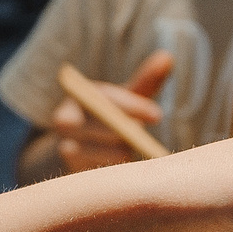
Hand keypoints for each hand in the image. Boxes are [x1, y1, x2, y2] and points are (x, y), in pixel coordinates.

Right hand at [47, 50, 173, 171]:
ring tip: (129, 151)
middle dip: (132, 132)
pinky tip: (125, 170)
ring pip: (113, 153)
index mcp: (78, 95)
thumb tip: (167, 57)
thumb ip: (144, 81)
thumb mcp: (123, 99)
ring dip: (128, 153)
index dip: (134, 107)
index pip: (108, 99)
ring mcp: (65, 148)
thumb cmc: (106, 117)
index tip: (157, 115)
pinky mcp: (73, 174)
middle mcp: (65, 120)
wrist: (73, 148)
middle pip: (109, 127)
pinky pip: (110, 174)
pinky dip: (122, 172)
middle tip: (146, 138)